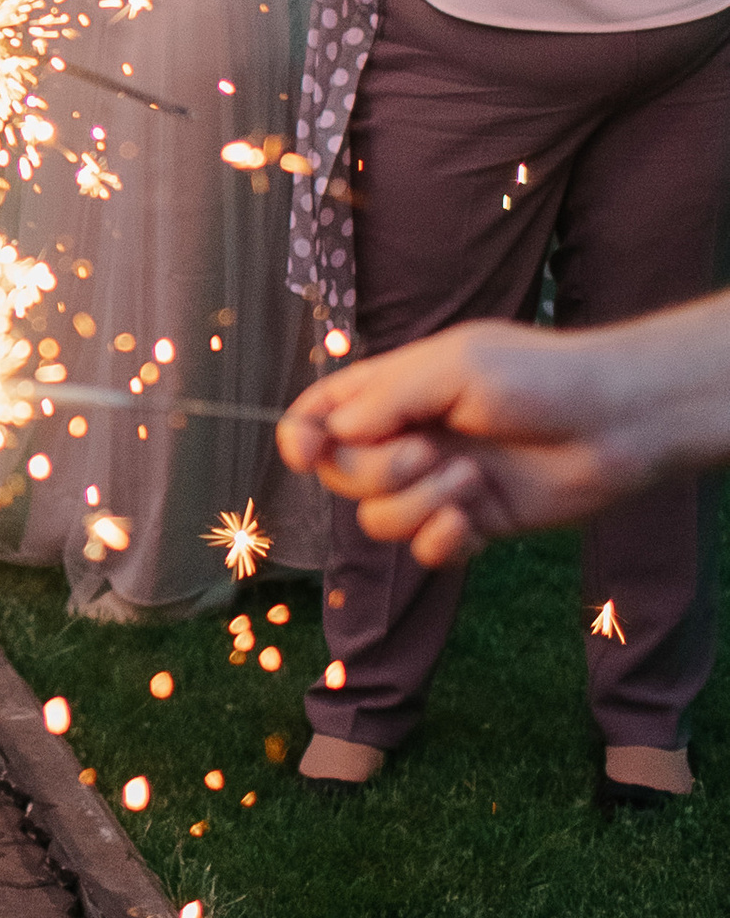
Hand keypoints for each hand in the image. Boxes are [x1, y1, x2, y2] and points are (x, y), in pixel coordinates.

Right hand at [274, 318, 701, 565]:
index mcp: (395, 390)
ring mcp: (437, 484)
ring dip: (417, 505)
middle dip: (376, 471)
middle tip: (430, 452)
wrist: (616, 424)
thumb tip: (328, 435)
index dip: (301, 436)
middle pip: (341, 475)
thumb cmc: (540, 378)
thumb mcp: (453, 365)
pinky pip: (425, 552)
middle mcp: (407, 437)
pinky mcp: (472, 524)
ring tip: (472, 480)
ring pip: (379, 520)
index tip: (307, 451)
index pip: (321, 414)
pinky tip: (474, 521)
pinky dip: (441, 541)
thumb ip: (382, 397)